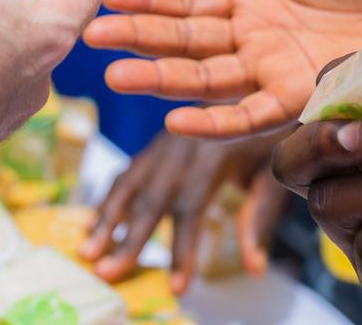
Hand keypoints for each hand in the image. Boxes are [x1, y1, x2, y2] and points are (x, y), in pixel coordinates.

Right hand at [80, 130, 287, 294]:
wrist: (259, 74)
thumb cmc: (273, 130)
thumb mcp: (274, 171)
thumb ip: (258, 218)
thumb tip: (254, 268)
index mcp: (214, 154)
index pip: (192, 209)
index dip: (183, 249)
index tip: (177, 286)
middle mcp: (182, 147)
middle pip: (151, 199)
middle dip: (128, 240)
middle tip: (106, 273)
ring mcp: (164, 144)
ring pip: (129, 183)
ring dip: (106, 220)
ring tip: (87, 251)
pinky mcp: (156, 145)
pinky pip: (127, 174)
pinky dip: (108, 200)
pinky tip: (93, 224)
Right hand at [83, 0, 361, 137]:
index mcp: (257, 2)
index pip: (190, 3)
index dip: (150, 1)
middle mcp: (257, 41)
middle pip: (185, 41)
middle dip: (138, 38)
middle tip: (90, 34)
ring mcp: (276, 73)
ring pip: (205, 77)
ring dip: (160, 78)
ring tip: (115, 75)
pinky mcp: (304, 100)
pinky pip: (251, 114)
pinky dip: (214, 122)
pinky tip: (175, 121)